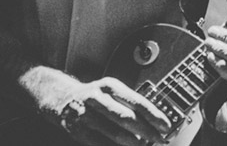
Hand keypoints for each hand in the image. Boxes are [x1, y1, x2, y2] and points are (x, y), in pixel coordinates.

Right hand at [54, 76, 171, 145]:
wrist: (61, 97)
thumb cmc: (94, 95)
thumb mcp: (111, 91)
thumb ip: (129, 104)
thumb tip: (151, 122)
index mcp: (110, 86)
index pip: (136, 100)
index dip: (153, 114)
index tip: (165, 125)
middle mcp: (97, 97)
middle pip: (126, 117)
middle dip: (146, 131)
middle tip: (158, 139)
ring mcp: (86, 114)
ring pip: (114, 132)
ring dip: (132, 142)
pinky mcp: (78, 130)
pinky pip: (100, 143)